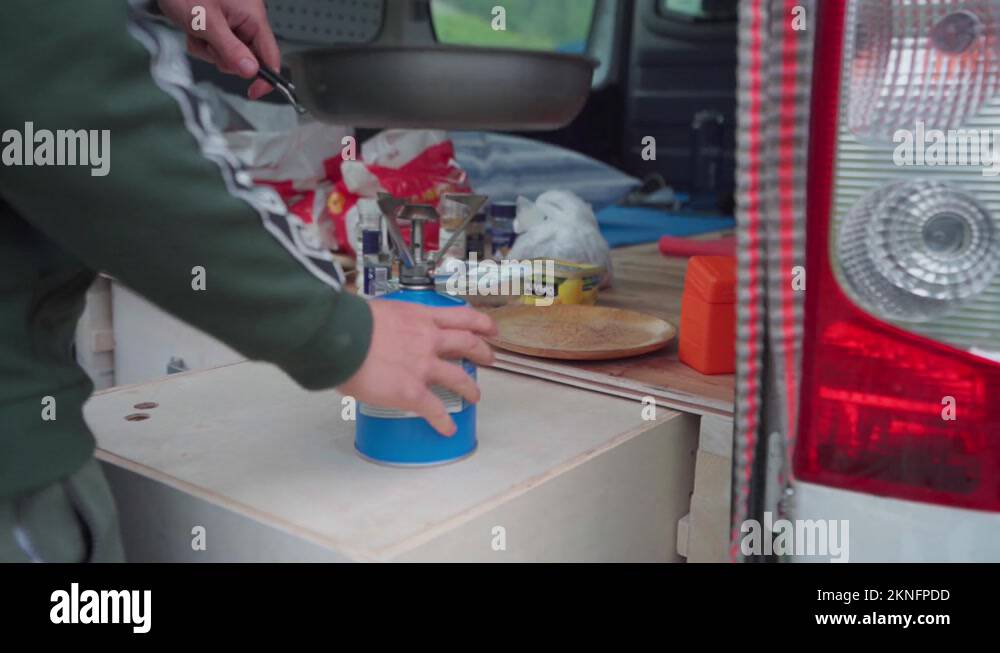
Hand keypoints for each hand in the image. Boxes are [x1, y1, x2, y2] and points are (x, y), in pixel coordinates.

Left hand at [157, 0, 279, 98]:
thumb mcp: (207, 23)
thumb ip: (230, 49)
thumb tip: (250, 71)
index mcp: (252, 17)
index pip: (270, 56)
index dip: (266, 78)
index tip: (254, 92)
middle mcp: (246, 20)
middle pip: (247, 58)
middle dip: (224, 58)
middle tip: (208, 42)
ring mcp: (233, 22)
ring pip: (227, 55)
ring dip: (209, 49)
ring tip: (197, 30)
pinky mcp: (221, 24)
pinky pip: (215, 46)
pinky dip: (202, 43)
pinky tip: (194, 28)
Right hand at [339, 301, 497, 436]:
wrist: (341, 337)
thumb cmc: (349, 322)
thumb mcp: (377, 312)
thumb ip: (387, 325)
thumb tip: (376, 335)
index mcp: (419, 317)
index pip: (459, 317)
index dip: (479, 323)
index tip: (488, 328)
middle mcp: (427, 340)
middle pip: (468, 343)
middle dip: (482, 351)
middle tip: (488, 358)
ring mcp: (423, 366)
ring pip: (459, 377)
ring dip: (470, 387)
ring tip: (475, 395)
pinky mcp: (413, 391)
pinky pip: (435, 410)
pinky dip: (443, 421)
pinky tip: (447, 428)